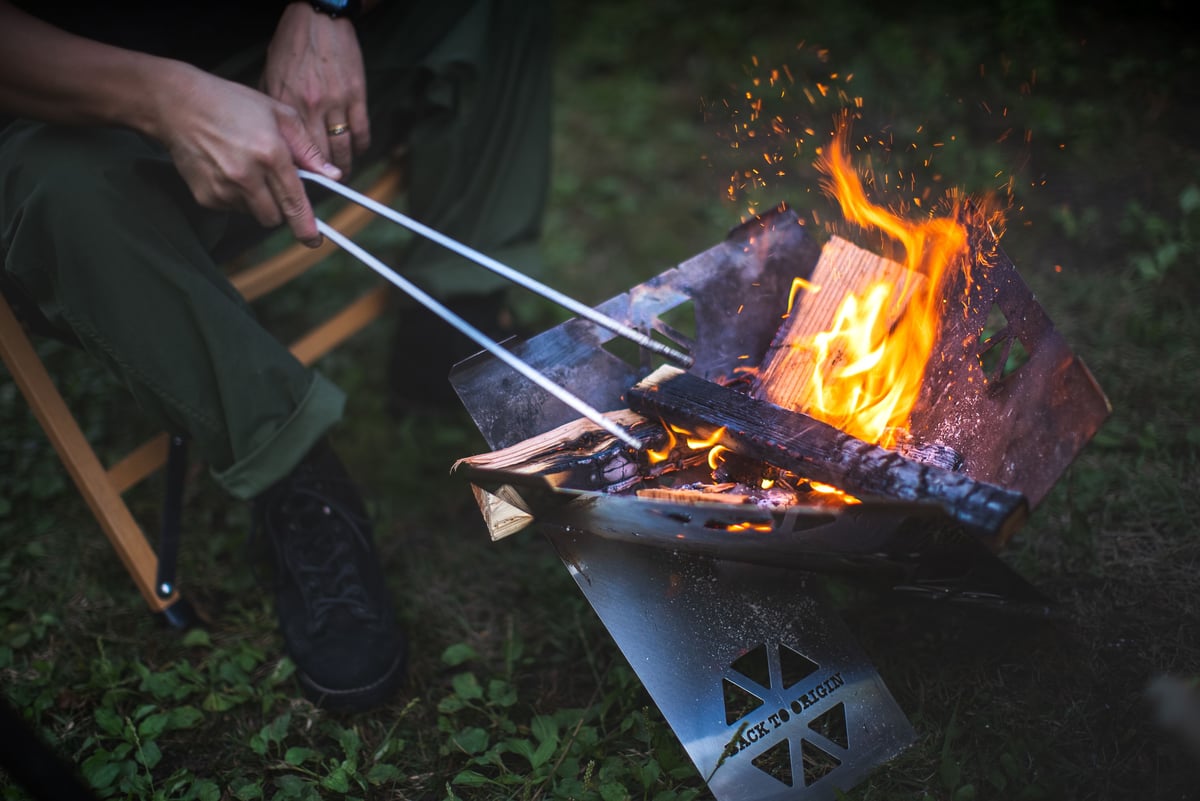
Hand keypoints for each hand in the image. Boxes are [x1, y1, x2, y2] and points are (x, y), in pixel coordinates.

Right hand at [156, 65, 342, 246]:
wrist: (177, 104)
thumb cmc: (233, 104)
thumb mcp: (279, 115)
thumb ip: (308, 149)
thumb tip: (334, 176)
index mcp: (270, 154)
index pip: (294, 202)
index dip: (306, 226)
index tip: (314, 240)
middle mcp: (246, 176)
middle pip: (275, 217)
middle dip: (281, 208)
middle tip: (274, 184)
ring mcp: (223, 189)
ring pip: (254, 214)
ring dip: (258, 201)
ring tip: (247, 168)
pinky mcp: (205, 197)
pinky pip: (232, 209)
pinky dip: (235, 197)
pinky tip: (227, 169)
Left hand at [261, 3, 369, 174]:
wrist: (318, 17)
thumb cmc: (292, 44)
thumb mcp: (272, 74)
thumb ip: (275, 106)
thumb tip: (277, 136)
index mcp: (286, 103)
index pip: (292, 149)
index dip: (298, 171)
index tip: (299, 183)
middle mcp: (311, 106)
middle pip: (319, 156)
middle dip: (322, 177)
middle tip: (324, 186)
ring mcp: (336, 102)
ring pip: (343, 149)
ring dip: (344, 167)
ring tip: (341, 175)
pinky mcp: (357, 95)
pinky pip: (361, 132)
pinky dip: (360, 147)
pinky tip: (356, 151)